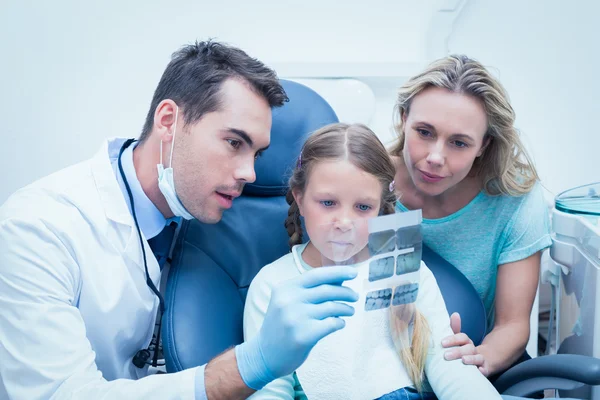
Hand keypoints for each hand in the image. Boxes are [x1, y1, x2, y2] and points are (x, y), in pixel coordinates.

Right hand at [235, 265, 358, 388]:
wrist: (264, 355)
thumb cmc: (281, 326)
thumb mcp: (288, 302)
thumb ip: (310, 290)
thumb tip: (340, 279)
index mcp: (285, 288)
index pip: (316, 275)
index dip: (337, 272)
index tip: (353, 273)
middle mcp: (289, 300)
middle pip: (327, 290)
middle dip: (345, 292)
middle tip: (354, 296)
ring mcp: (296, 318)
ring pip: (332, 307)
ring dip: (345, 308)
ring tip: (349, 310)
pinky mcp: (304, 336)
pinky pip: (331, 324)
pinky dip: (340, 322)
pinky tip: (339, 323)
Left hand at [442, 312, 489, 375]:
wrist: (483, 361)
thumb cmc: (463, 350)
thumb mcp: (457, 340)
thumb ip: (453, 328)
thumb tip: (455, 314)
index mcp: (466, 342)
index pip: (462, 337)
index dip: (453, 339)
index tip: (442, 343)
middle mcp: (473, 350)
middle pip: (468, 348)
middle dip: (457, 351)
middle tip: (446, 355)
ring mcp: (480, 360)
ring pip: (477, 358)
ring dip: (471, 359)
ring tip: (463, 360)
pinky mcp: (484, 370)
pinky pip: (485, 370)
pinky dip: (483, 370)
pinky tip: (480, 371)